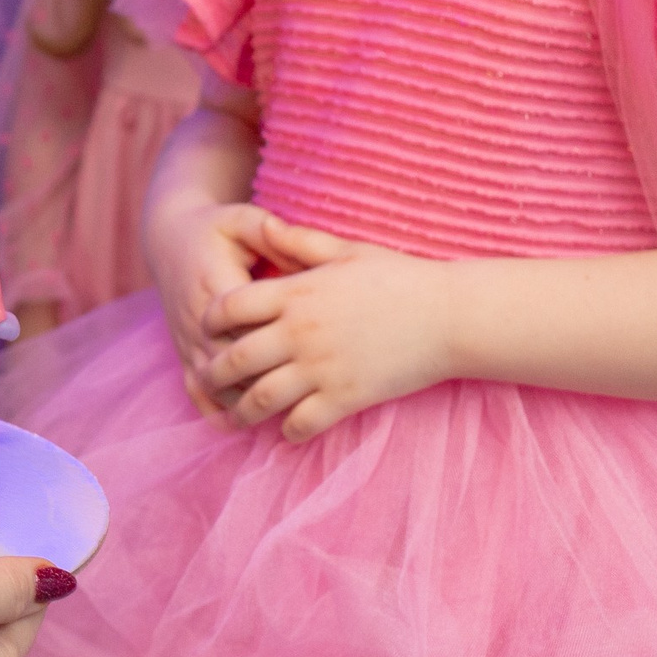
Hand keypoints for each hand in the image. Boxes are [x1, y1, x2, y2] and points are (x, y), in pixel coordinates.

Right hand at [149, 199, 300, 421]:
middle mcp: (197, 317)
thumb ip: (267, 228)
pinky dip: (214, 409)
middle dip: (266, 381)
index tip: (313, 355)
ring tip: (282, 414)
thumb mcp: (239, 219)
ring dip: (244, 400)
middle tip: (308, 395)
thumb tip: (291, 236)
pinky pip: (195, 388)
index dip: (276, 345)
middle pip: (232, 362)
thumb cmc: (215, 229)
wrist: (169, 238)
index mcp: (215, 285)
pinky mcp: (182, 349)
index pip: (247, 325)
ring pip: (214, 382)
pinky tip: (239, 423)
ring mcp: (187, 337)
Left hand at [198, 218, 455, 442]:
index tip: (208, 329)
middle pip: (235, 359)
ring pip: (261, 398)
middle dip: (213, 373)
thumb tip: (263, 226)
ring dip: (241, 411)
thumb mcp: (346, 251)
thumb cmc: (400, 277)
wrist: (451, 315)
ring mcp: (322, 368)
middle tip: (204, 380)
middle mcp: (301, 333)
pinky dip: (287, 430)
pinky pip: (302, 423)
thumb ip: (299, 242)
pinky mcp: (346, 398)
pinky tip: (285, 428)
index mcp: (296, 293)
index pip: (229, 307)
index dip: (210, 319)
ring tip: (234, 416)